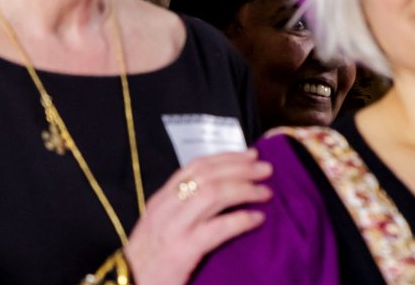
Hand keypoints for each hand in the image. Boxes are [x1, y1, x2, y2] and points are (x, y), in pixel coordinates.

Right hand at [124, 150, 272, 284]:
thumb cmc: (149, 259)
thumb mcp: (160, 224)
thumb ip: (183, 206)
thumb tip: (220, 188)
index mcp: (161, 199)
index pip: (196, 166)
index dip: (227, 157)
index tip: (251, 155)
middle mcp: (165, 209)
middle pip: (209, 176)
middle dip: (241, 169)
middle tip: (266, 169)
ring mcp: (173, 229)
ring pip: (213, 194)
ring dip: (245, 189)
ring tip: (265, 193)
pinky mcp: (182, 251)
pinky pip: (218, 228)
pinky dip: (241, 219)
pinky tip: (257, 219)